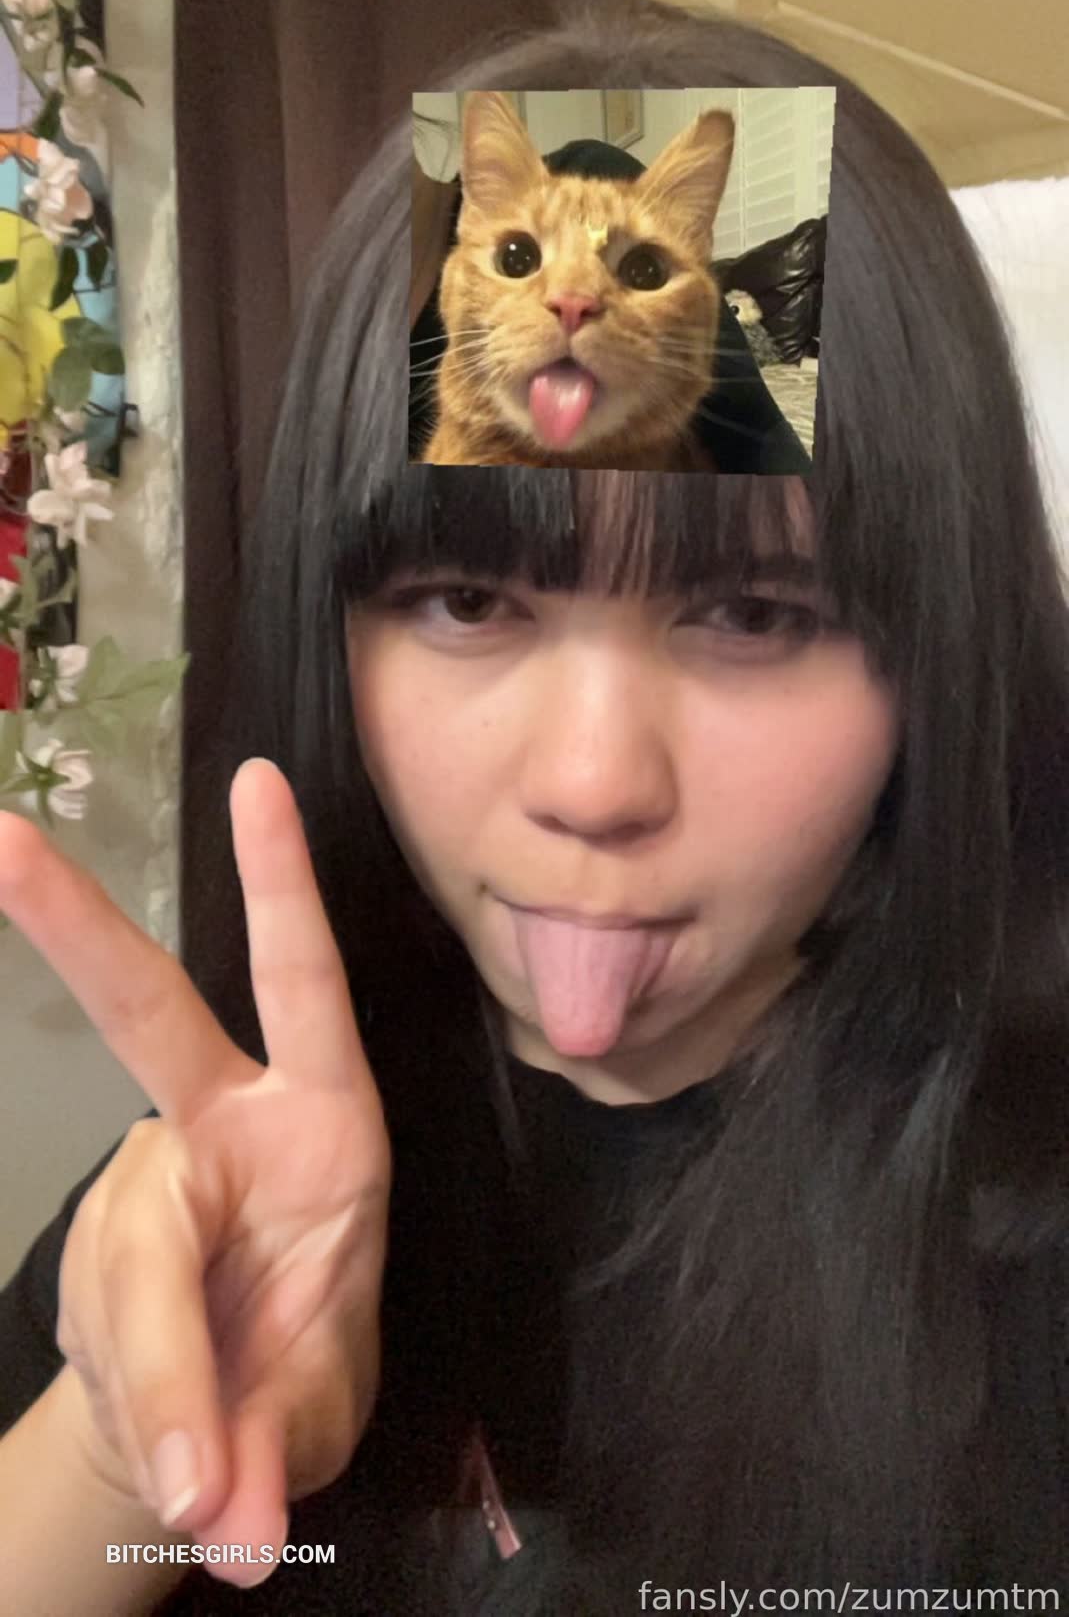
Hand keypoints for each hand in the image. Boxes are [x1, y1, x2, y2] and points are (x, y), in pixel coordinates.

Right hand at [0, 758, 390, 1588]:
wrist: (216, 1441)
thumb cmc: (300, 1368)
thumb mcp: (321, 1408)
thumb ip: (279, 1449)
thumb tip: (234, 1535)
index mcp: (326, 1116)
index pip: (299, 985)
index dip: (277, 888)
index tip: (256, 794)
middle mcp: (222, 1125)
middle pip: (140, 1012)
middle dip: (72, 927)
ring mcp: (142, 1188)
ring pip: (130, 1261)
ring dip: (166, 1385)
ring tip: (210, 1500)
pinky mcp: (96, 1259)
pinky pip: (108, 1337)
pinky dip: (147, 1422)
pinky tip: (178, 1487)